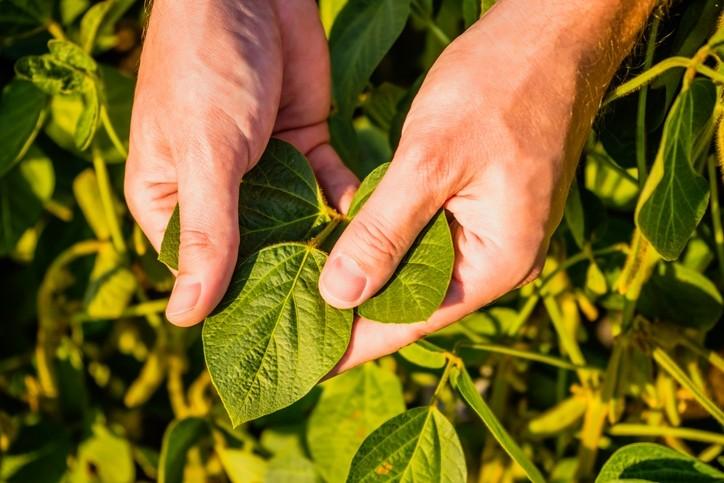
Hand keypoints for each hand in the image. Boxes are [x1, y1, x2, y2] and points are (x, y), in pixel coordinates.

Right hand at [125, 0, 357, 325]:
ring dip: (328, 249)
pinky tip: (377, 231)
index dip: (237, 305)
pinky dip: (349, 207)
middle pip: (255, 254)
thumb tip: (183, 319)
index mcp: (170, 200)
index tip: (282, 340)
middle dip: (291, 281)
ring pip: (298, 226)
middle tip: (335, 323)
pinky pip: (329, 189)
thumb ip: (205, 234)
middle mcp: (217, 194)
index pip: (202, 272)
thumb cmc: (204, 66)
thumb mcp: (204, 154)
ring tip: (364, 289)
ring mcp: (265, 172)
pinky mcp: (305, 146)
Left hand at [320, 0, 655, 370]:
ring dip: (366, 276)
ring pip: (415, 269)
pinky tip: (342, 244)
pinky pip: (424, 237)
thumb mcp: (433, 159)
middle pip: (413, 301)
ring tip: (303, 296)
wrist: (551, 33)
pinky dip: (383, 240)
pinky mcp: (478, 204)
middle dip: (355, 314)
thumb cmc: (501, 85)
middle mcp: (497, 257)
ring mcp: (490, 231)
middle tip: (289, 330)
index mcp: (498, 261)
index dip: (355, 344)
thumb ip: (385, 230)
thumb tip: (338, 295)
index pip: (412, 320)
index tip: (306, 367)